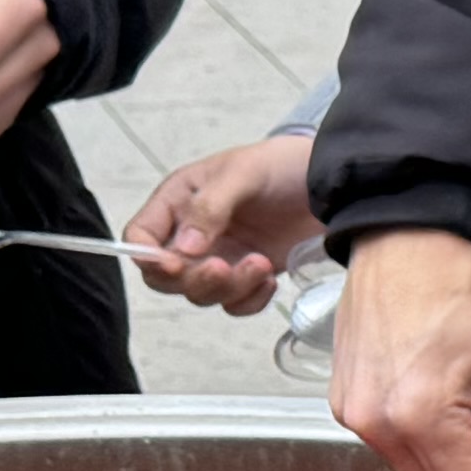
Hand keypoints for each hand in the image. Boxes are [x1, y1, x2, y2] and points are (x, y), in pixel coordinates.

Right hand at [127, 134, 316, 314]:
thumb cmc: (280, 165)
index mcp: (178, 202)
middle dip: (193, 279)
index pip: (140, 237)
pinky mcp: (247, 276)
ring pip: (200, 295)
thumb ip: (210, 207)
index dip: (147, 256)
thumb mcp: (242, 174)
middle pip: (166, 277)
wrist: (330, 181)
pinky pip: (234, 305)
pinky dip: (250, 300)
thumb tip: (184, 248)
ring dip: (229, 289)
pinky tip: (271, 278)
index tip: (174, 263)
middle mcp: (191, 234)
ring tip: (261, 264)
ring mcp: (220, 257)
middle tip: (224, 267)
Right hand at [333, 227, 470, 470]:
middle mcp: (376, 422)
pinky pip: (392, 438)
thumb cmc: (466, 283)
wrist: (412, 230)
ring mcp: (353, 411)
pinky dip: (422, 429)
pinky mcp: (342, 399)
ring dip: (449, 451)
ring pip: (416, 466)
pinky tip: (439, 383)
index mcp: (422, 416)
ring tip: (469, 387)